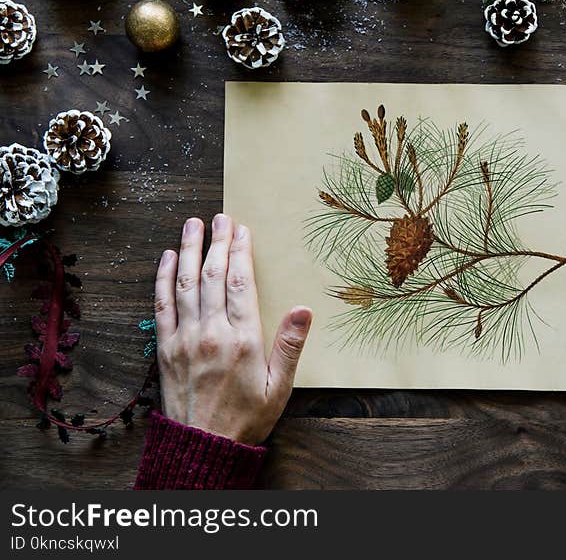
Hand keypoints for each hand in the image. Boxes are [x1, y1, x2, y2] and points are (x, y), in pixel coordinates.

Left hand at [154, 214, 312, 444]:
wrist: (202, 447)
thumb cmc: (246, 419)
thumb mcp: (280, 387)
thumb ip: (290, 346)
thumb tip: (304, 309)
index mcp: (242, 339)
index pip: (241, 283)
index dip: (241, 251)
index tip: (242, 229)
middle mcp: (211, 332)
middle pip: (214, 276)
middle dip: (217, 242)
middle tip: (220, 217)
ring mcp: (184, 338)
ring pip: (186, 284)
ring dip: (189, 250)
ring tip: (192, 225)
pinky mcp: (166, 348)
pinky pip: (162, 305)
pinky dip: (163, 278)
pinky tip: (167, 259)